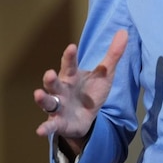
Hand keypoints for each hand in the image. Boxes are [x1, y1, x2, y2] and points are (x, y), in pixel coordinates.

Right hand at [34, 30, 128, 150]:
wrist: (86, 118)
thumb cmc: (91, 92)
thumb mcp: (105, 74)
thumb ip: (113, 55)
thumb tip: (124, 31)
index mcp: (72, 76)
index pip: (70, 65)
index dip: (69, 57)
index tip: (71, 47)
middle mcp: (61, 90)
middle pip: (54, 83)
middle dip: (50, 79)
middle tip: (49, 73)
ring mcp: (58, 106)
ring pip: (48, 102)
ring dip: (43, 99)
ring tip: (38, 95)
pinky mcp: (59, 123)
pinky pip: (51, 125)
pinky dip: (45, 128)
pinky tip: (40, 131)